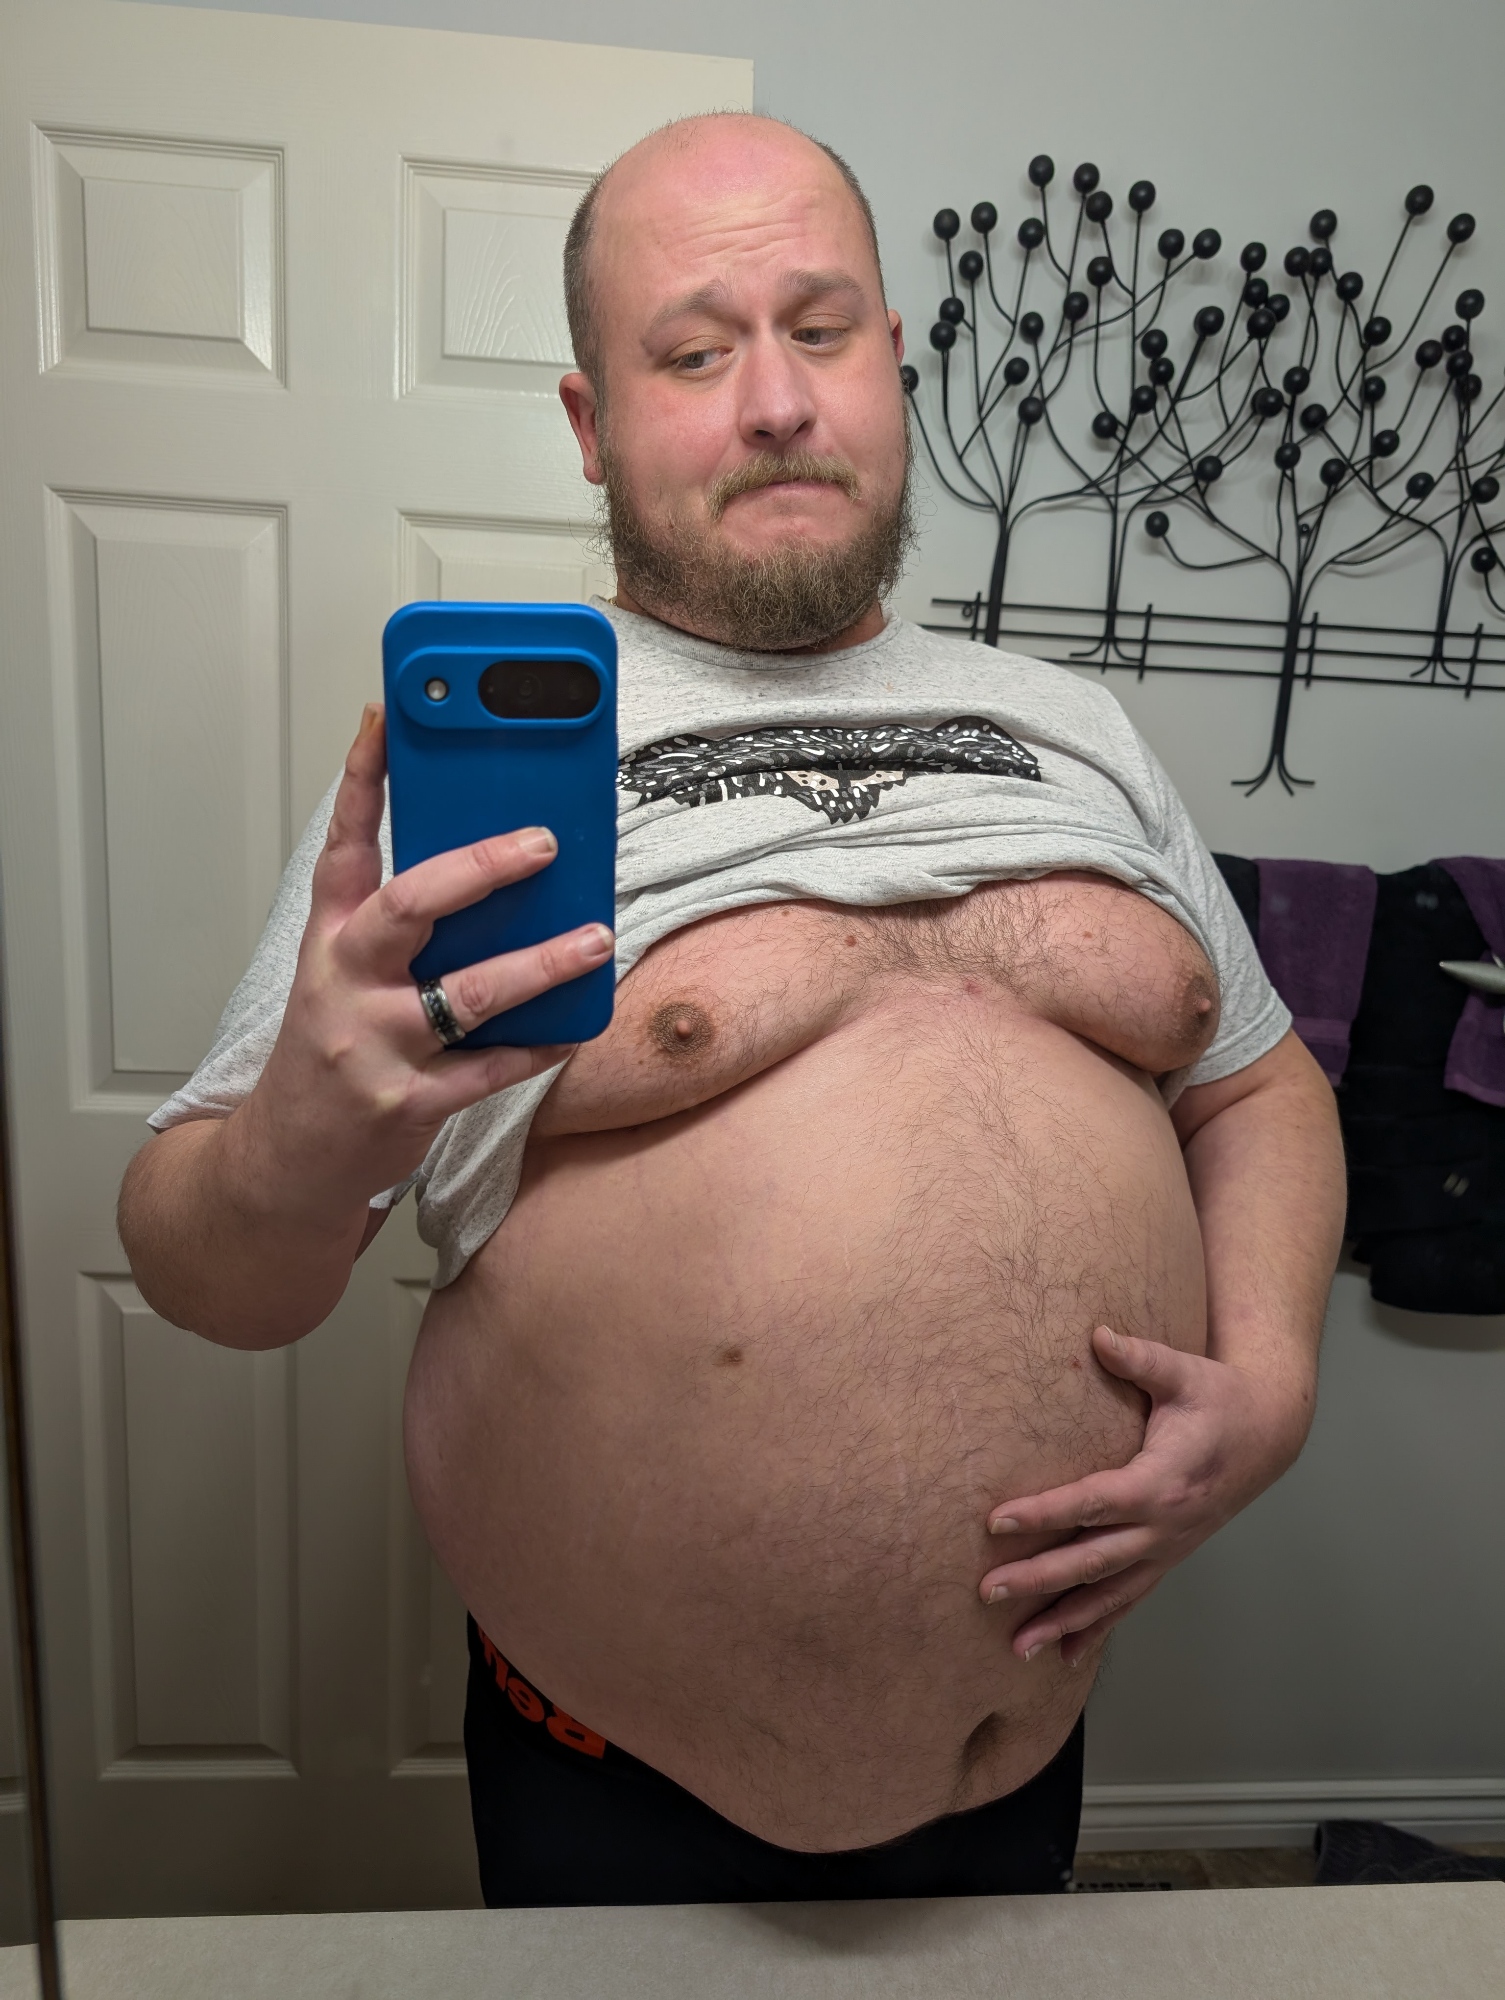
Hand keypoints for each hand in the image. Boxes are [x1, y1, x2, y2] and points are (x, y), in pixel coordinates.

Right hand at [241, 703, 613, 1220]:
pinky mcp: (407, 1105)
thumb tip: (484, 858)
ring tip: (595, 939)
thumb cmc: (330, 1050)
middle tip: (542, 842)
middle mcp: (345, 984)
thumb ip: (394, 921)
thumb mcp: (338, 973)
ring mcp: (375, 1046)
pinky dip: (537, 1046)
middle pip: (409, 907)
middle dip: (479, 868)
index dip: (360, 780)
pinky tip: (575, 1026)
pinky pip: (490, 1069)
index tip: (385, 719)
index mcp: (328, 941)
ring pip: (467, 994)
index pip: (341, 847)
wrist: (287, 1161)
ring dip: (540, 964)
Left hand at [977, 1325, 1310, 1666]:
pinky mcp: (1166, 1557)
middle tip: (987, 1592)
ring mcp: (1166, 1549)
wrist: (1268, 1434)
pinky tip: (1063, 1655)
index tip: (997, 1521)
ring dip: (1063, 1622)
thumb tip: (1099, 1334)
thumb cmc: (1219, 1398)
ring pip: (1109, 1595)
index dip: (1045, 1514)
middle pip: (1092, 1560)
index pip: (1093, 1503)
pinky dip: (1096, 1629)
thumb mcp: (1185, 1371)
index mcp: (1162, 1481)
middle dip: (1039, 1579)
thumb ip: (1141, 1357)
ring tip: (1016, 1649)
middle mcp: (1164, 1526)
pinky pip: (1128, 1600)